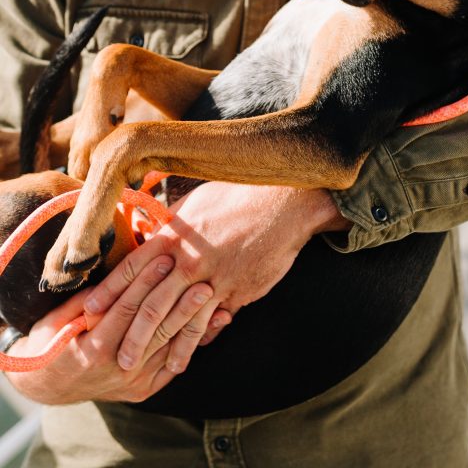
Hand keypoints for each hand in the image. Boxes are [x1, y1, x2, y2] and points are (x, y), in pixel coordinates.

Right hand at [6, 257, 221, 404]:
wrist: (49, 386)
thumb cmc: (50, 343)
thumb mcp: (58, 319)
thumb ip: (85, 300)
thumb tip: (112, 275)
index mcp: (95, 348)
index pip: (127, 309)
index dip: (146, 282)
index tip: (165, 257)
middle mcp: (118, 368)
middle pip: (156, 328)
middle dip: (180, 301)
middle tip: (202, 277)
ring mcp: (134, 382)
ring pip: (170, 347)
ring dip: (195, 321)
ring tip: (216, 297)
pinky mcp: (145, 389)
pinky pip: (174, 365)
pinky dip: (195, 343)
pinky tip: (215, 323)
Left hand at [84, 182, 349, 374]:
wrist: (282, 203)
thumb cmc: (237, 195)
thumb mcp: (196, 203)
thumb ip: (172, 225)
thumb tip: (151, 234)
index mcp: (174, 234)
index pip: (132, 268)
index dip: (108, 292)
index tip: (88, 312)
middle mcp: (189, 258)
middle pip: (150, 302)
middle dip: (129, 333)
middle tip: (111, 356)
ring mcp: (214, 278)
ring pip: (180, 320)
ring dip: (160, 348)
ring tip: (142, 369)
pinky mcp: (237, 291)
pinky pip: (211, 322)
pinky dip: (195, 342)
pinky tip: (184, 359)